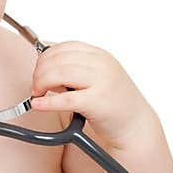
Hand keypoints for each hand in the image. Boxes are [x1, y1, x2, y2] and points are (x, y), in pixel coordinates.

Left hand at [30, 40, 157, 148]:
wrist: (136, 125)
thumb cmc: (114, 103)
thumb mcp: (97, 78)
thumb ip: (76, 69)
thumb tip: (45, 62)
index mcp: (100, 56)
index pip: (65, 47)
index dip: (45, 57)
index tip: (38, 70)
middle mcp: (102, 65)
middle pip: (59, 59)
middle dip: (40, 72)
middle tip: (36, 86)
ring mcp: (102, 82)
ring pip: (59, 73)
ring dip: (41, 83)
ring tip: (38, 94)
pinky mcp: (98, 102)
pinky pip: (66, 99)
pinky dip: (47, 102)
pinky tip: (38, 104)